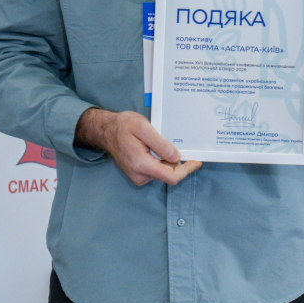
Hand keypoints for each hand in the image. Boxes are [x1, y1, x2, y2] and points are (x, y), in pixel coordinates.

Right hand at [74, 108, 202, 186]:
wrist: (106, 130)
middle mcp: (140, 175)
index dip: (186, 170)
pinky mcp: (138, 174)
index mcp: (142, 165)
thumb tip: (176, 158)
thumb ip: (160, 144)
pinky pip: (157, 170)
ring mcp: (138, 176)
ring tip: (164, 144)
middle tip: (184, 146)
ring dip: (169, 161)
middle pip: (169, 175)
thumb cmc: (124, 126)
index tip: (196, 161)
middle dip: (180, 163)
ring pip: (164, 172)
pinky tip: (158, 149)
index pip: (171, 176)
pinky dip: (162, 161)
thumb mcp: (143, 128)